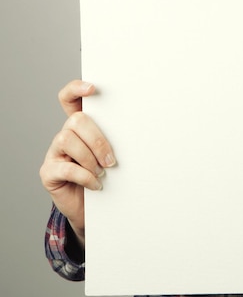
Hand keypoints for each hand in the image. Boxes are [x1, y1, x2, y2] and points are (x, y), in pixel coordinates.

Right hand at [39, 80, 114, 246]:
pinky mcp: (48, 172)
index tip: (93, 88)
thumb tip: (139, 124)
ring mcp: (54, 152)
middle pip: (75, 120)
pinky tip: (96, 184)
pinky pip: (65, 167)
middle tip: (111, 160)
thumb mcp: (113, 152)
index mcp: (81, 125)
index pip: (69, 97)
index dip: (76, 88)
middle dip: (97, 139)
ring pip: (67, 139)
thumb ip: (116, 136)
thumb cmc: (107, 175)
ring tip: (103, 171)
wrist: (93, 208)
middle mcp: (65, 134)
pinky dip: (85, 176)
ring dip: (90, 157)